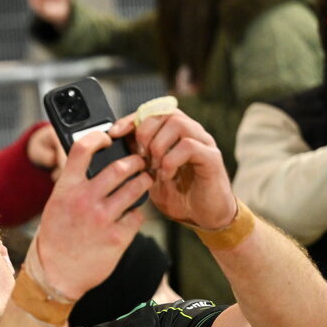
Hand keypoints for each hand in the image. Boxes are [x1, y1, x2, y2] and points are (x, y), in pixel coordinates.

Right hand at [27, 130, 152, 300]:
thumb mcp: (57, 205)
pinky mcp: (117, 238)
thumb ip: (74, 183)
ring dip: (144, 183)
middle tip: (140, 164)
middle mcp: (84, 201)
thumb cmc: (57, 237)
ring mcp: (102, 219)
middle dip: (136, 162)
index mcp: (66, 189)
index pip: (83, 149)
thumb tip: (95, 162)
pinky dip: (137, 213)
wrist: (55, 274)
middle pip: (121, 166)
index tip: (109, 139)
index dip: (99, 137)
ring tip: (143, 183)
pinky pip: (138, 216)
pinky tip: (131, 215)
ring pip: (136, 188)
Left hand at [116, 109, 235, 229]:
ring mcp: (203, 142)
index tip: (115, 133)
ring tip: (154, 166)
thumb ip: (137, 156)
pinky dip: (171, 160)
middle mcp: (190, 132)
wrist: (201, 215)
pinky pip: (189, 146)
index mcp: (174, 133)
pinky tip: (166, 175)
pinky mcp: (211, 157)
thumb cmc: (177, 193)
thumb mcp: (149, 173)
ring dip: (158, 145)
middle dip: (144, 133)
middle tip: (140, 157)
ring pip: (178, 124)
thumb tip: (115, 142)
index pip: (152, 111)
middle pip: (164, 112)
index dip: (131, 119)